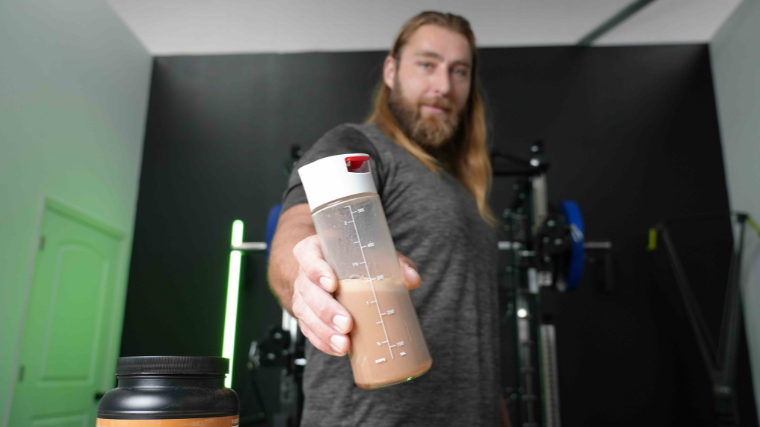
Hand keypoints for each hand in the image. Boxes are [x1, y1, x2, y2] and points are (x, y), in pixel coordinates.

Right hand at [291, 235, 420, 356]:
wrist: (330, 271)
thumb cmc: (353, 260)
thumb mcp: (372, 254)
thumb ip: (394, 263)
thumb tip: (412, 279)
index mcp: (315, 250)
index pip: (307, 256)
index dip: (316, 270)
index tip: (332, 284)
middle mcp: (304, 274)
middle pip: (307, 290)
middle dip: (326, 309)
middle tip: (347, 324)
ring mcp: (302, 296)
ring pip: (305, 314)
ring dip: (324, 331)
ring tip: (344, 345)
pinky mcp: (306, 316)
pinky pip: (308, 331)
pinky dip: (323, 342)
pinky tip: (338, 350)